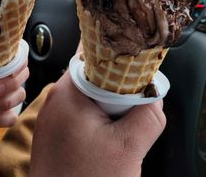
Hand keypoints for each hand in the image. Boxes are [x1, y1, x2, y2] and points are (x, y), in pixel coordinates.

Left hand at [0, 61, 28, 126]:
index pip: (18, 57)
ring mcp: (3, 92)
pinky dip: (1, 120)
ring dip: (3, 105)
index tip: (5, 77)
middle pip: (22, 77)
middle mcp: (3, 72)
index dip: (17, 66)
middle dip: (9, 87)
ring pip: (19, 96)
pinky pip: (12, 116)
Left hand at [29, 71, 165, 176]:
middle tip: (130, 112)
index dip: (119, 63)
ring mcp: (52, 116)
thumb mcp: (128, 148)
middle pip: (93, 79)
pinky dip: (95, 123)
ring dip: (106, 110)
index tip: (136, 73)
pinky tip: (104, 142)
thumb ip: (148, 116)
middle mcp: (55, 99)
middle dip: (115, 92)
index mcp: (67, 91)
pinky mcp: (54, 132)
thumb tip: (153, 99)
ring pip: (88, 99)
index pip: (94, 58)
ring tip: (117, 132)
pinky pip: (78, 115)